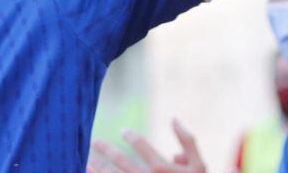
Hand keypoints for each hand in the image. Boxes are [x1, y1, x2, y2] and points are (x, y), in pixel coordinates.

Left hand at [89, 120, 205, 172]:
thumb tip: (173, 118)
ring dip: (99, 168)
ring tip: (87, 160)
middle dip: (106, 149)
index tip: (124, 132)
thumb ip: (188, 141)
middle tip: (95, 141)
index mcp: (162, 168)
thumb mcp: (200, 166)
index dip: (130, 136)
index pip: (140, 145)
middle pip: (122, 161)